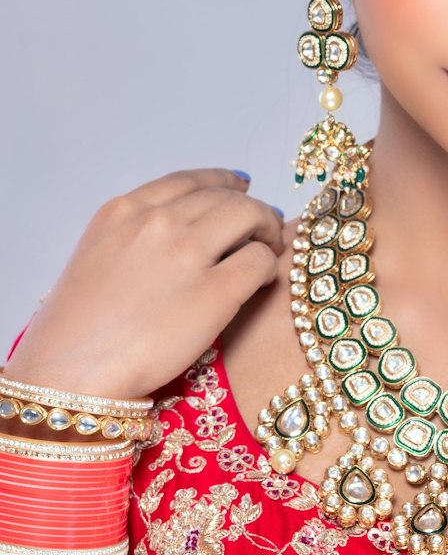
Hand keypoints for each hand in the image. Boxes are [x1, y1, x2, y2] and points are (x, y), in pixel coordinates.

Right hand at [4, 168, 284, 399]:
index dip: (222, 182)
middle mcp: (157, 222)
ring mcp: (187, 254)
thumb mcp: (97, 255)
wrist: (70, 374)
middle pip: (225, 197)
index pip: (189, 181)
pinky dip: (268, 265)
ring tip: (271, 247)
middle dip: (251, 208)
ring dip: (267, 229)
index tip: (240, 188)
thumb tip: (182, 231)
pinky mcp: (216, 292)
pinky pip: (260, 262)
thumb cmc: (77, 329)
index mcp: (123, 211)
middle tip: (265, 226)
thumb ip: (135, 234)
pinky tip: (262, 280)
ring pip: (250, 217)